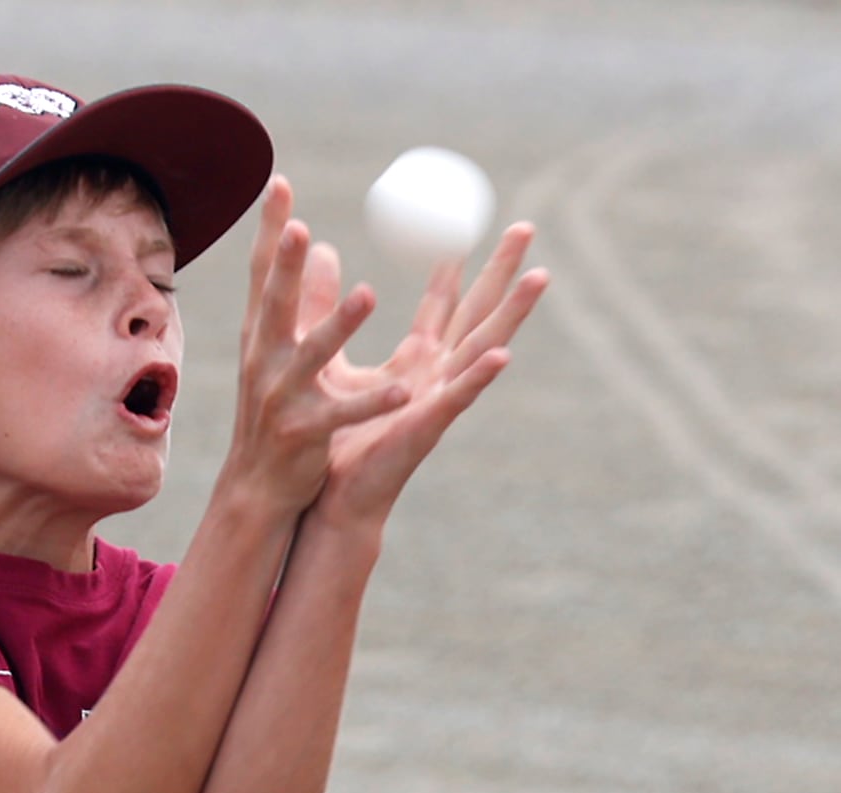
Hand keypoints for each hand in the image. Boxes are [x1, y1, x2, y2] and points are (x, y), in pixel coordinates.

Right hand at [222, 176, 410, 515]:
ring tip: (368, 295)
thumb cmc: (274, 413)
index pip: (264, 275)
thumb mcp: (282, 353)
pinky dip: (372, 402)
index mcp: (263, 338)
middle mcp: (266, 361)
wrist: (258, 487)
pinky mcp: (305, 433)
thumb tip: (319, 246)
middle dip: (283, 266)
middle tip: (296, 227)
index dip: (269, 230)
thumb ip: (302, 299)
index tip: (279, 182)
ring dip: (338, 326)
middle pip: (275, 306)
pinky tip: (402, 391)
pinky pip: (343, 414)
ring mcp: (282, 398)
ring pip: (312, 356)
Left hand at [310, 223, 549, 526]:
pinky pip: (459, 397)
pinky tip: (504, 354)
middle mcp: (434, 376)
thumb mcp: (329, 360)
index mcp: (415, 363)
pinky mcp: (427, 426)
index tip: (465, 226)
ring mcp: (437, 399)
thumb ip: (329, 311)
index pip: (442, 305)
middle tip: (525, 226)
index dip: (456, 267)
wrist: (330, 494)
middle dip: (502, 272)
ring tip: (540, 277)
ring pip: (481, 347)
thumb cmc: (335, 437)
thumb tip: (323, 256)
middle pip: (476, 314)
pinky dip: (481, 375)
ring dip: (513, 313)